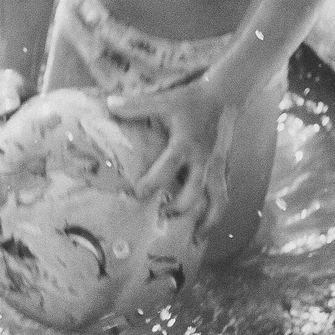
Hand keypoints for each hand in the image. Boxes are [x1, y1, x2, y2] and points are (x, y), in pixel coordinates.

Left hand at [107, 73, 236, 222]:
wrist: (225, 96)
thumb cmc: (190, 100)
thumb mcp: (163, 100)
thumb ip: (136, 105)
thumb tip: (108, 104)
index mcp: (185, 143)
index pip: (168, 167)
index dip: (153, 182)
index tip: (138, 194)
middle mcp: (203, 159)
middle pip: (195, 191)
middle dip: (179, 208)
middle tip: (163, 218)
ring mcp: (217, 166)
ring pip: (218, 199)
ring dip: (208, 221)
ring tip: (196, 238)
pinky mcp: (225, 169)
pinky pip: (224, 194)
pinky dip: (217, 212)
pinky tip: (208, 225)